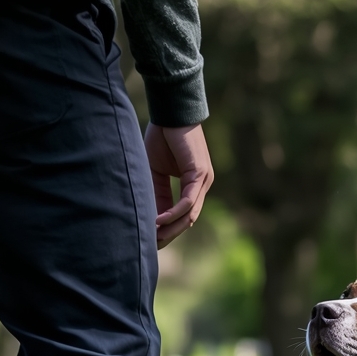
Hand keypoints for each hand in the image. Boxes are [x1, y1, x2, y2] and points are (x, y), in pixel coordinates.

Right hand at [144, 123, 213, 247]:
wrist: (170, 110)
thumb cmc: (162, 135)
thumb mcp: (156, 171)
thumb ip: (158, 193)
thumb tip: (154, 218)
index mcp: (194, 184)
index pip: (184, 214)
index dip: (169, 229)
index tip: (152, 240)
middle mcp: (203, 185)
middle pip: (189, 219)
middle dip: (170, 234)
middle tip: (153, 245)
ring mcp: (204, 180)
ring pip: (190, 214)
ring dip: (171, 227)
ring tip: (153, 237)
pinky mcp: (199, 174)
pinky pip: (187, 201)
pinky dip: (173, 213)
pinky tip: (158, 220)